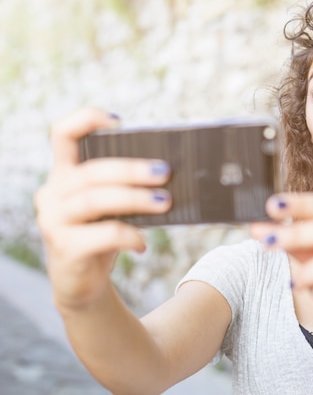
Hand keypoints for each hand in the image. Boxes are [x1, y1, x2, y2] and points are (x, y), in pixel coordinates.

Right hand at [34, 108, 171, 309]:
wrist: (82, 284)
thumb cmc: (101, 236)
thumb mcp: (110, 207)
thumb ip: (124, 187)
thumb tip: (168, 173)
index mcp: (64, 174)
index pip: (63, 134)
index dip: (87, 119)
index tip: (120, 123)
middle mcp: (52, 193)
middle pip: (92, 171)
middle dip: (131, 169)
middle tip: (165, 172)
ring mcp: (54, 220)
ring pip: (95, 200)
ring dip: (135, 199)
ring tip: (165, 202)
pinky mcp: (64, 247)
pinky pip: (102, 235)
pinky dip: (129, 235)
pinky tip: (142, 243)